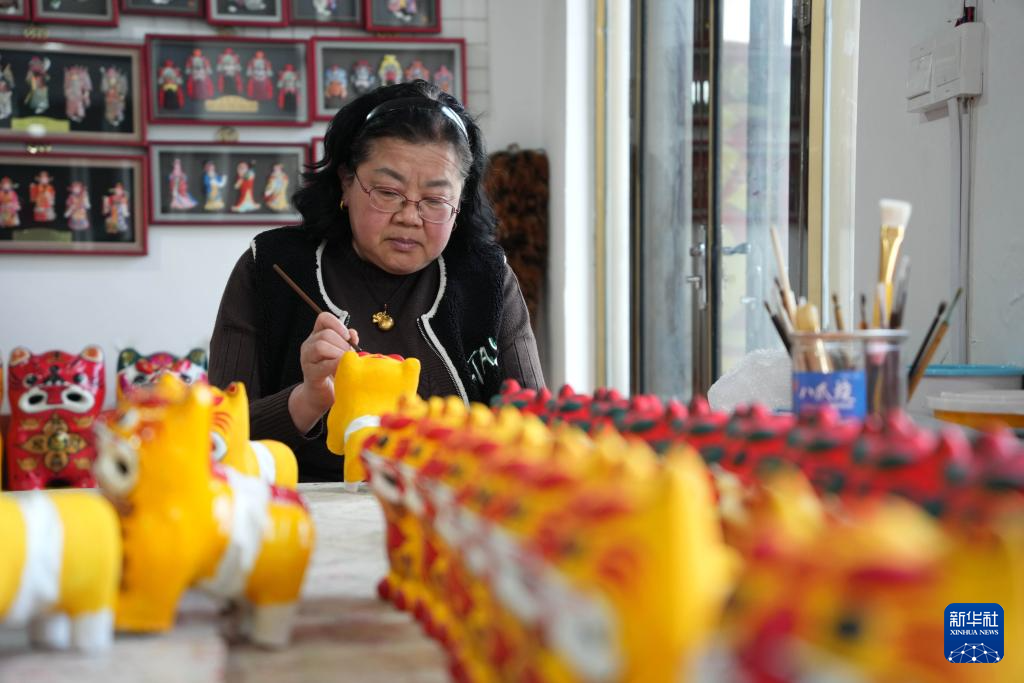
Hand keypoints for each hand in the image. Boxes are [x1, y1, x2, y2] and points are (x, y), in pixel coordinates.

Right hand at [288, 312, 359, 432]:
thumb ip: (348, 342)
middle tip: (350, 356)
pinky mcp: (310, 374)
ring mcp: (307, 359)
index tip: (347, 336)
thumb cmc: (334, 373)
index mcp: (317, 336)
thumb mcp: (343, 354)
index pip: (323, 319)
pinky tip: (342, 371)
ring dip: (338, 354)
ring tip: (345, 364)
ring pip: (321, 346)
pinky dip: (336, 366)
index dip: (337, 323)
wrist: (321, 397)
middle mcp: (309, 345)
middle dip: (342, 344)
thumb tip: (353, 334)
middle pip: (326, 334)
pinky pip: (323, 365)